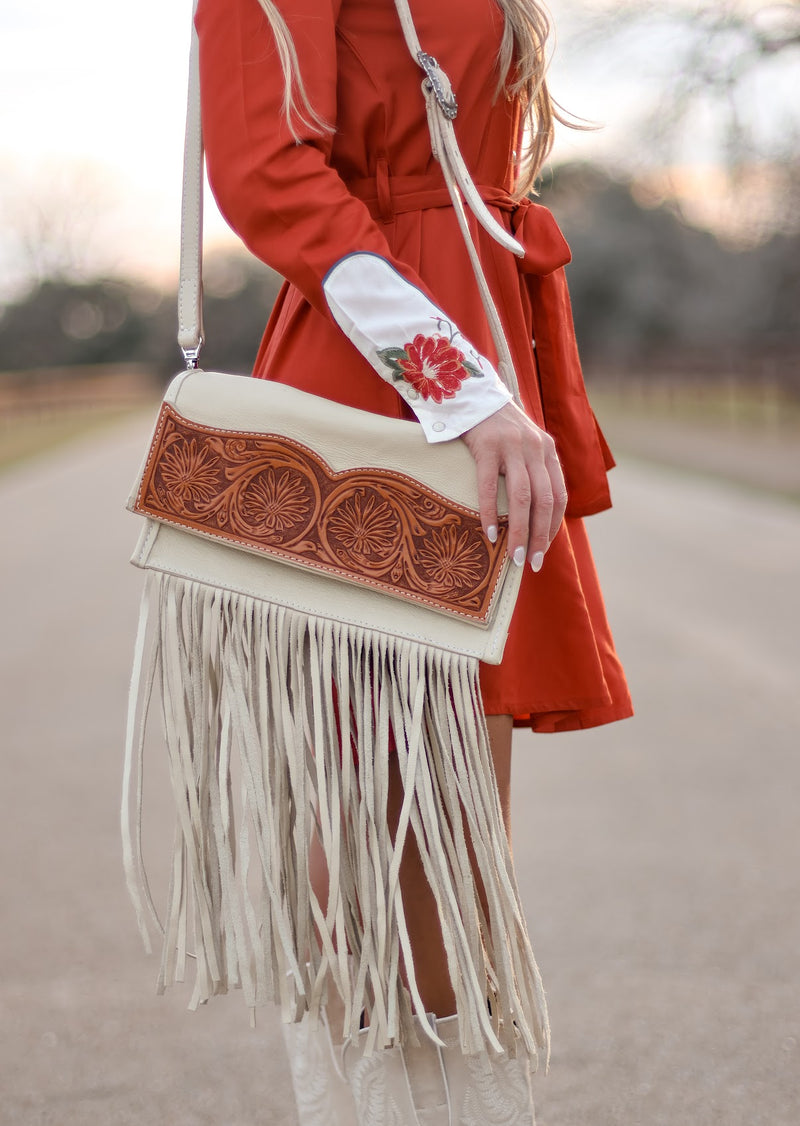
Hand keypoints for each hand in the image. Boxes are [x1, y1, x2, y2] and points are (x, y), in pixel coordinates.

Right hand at [461, 402, 566, 570]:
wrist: (473, 396)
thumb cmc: (496, 429)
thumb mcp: (523, 446)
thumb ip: (532, 471)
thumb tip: (532, 515)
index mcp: (548, 451)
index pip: (559, 496)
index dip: (554, 526)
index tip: (544, 550)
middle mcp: (536, 449)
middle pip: (545, 501)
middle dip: (540, 536)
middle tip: (532, 563)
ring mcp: (512, 447)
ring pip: (522, 498)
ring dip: (521, 532)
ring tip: (514, 557)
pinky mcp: (487, 446)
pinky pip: (490, 486)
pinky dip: (492, 513)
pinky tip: (489, 533)